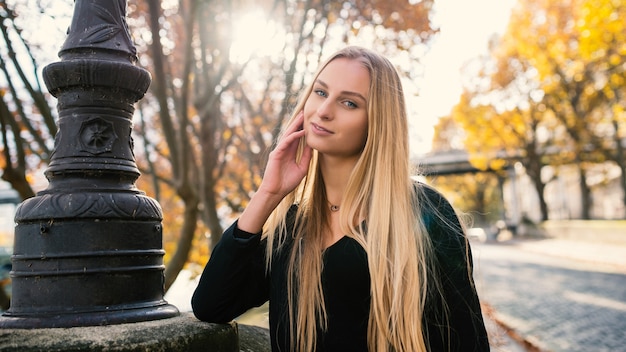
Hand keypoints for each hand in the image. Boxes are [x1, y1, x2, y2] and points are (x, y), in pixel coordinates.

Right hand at [237, 112, 311, 232]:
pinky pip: (286, 142)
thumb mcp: (302, 168)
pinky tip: (301, 132)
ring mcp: (279, 150)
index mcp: (290, 152)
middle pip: (292, 132)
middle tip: (306, 112)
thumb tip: (313, 147)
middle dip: (299, 122)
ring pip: (288, 134)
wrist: (276, 192)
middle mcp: (284, 149)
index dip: (303, 129)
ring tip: (303, 116)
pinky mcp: (276, 154)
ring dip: (296, 125)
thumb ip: (307, 157)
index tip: (310, 121)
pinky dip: (294, 136)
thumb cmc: (287, 183)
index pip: (297, 138)